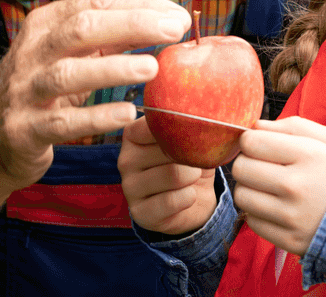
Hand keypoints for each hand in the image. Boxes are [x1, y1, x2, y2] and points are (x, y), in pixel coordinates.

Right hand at [0, 0, 191, 191]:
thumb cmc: (41, 89)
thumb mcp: (70, 55)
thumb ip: (110, 37)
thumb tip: (166, 19)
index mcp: (46, 24)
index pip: (95, 2)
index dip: (139, 5)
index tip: (178, 16)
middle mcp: (32, 51)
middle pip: (83, 28)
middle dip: (132, 25)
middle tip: (174, 30)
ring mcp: (25, 90)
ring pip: (70, 73)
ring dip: (114, 68)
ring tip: (152, 68)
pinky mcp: (24, 129)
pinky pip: (63, 122)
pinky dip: (96, 117)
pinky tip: (128, 114)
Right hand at [118, 117, 216, 234]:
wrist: (194, 199)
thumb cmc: (189, 162)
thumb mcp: (189, 139)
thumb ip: (187, 124)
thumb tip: (199, 113)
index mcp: (133, 135)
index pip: (156, 123)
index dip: (182, 129)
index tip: (193, 134)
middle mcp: (125, 159)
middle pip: (168, 148)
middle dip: (191, 155)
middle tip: (196, 161)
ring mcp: (129, 187)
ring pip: (173, 174)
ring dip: (193, 177)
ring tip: (193, 178)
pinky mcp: (138, 212)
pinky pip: (171, 201)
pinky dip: (189, 197)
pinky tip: (189, 196)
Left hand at [231, 117, 325, 255]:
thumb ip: (293, 126)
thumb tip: (255, 125)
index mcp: (309, 155)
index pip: (251, 141)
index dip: (251, 140)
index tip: (261, 145)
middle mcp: (297, 186)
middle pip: (241, 168)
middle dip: (248, 163)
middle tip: (263, 166)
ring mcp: (292, 217)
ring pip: (242, 196)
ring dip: (251, 189)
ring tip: (269, 188)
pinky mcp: (290, 241)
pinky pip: (252, 222)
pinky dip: (259, 213)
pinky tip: (277, 208)